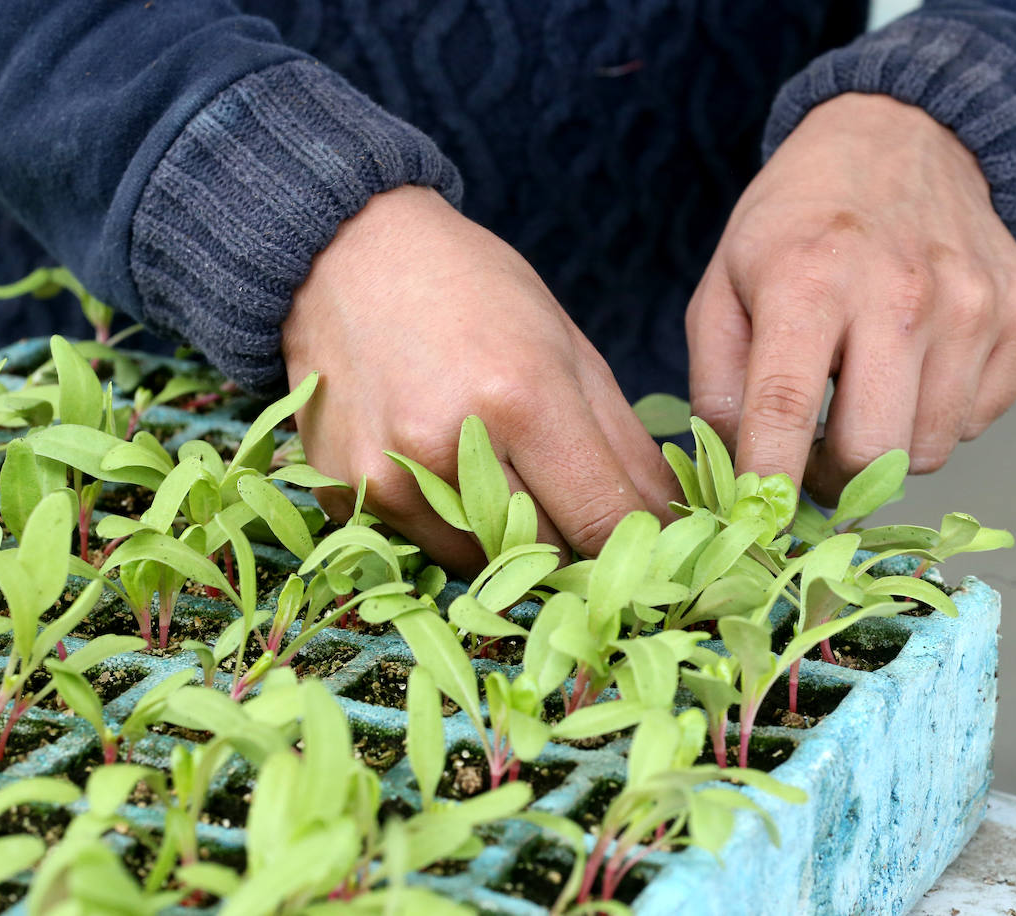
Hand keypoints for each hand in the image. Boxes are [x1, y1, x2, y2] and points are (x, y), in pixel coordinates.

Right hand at [282, 185, 676, 573]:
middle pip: (546, 553)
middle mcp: (446, 446)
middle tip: (568, 499)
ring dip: (507, 538)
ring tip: (496, 470)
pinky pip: (421, 548)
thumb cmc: (472, 293)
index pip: (600, 522)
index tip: (647, 543)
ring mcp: (387, 478)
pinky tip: (438, 466)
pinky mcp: (346, 494)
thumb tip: (669, 523)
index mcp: (520, 396)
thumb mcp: (568, 347)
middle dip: (572, 540)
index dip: (634, 542)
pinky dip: (447, 526)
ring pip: (484, 562)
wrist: (348, 257)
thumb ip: (624, 445)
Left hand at [686, 93, 1015, 501]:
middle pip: (873, 451)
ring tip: (863, 391)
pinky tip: (914, 366)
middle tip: (814, 455)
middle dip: (835, 475)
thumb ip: (716, 385)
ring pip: (931, 446)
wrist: (904, 137)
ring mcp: (974, 303)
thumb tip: (736, 474)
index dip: (769, 482)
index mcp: (809, 280)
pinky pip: (979, 418)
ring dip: (889, 443)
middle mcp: (902, 291)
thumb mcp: (722, 286)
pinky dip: (941, 413)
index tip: (758, 522)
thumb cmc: (796, 224)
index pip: (785, 412)